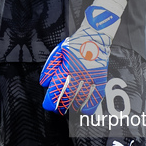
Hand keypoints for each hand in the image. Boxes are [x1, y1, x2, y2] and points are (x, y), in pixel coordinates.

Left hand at [40, 0, 126, 114]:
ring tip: (69, 109)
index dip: (51, 100)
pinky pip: (97, 94)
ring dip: (74, 106)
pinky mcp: (101, 77)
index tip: (48, 105)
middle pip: (68, 95)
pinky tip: (85, 109)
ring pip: (82, 97)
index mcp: (67, 65)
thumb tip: (44, 84)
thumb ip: (50, 67)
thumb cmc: (76, 44)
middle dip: (61, 105)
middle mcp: (79, 72)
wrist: (96, 36)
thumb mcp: (59, 51)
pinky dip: (91, 104)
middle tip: (57, 110)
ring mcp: (91, 75)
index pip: (57, 87)